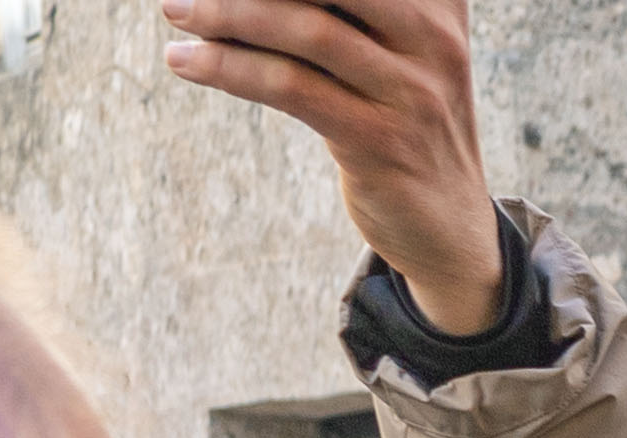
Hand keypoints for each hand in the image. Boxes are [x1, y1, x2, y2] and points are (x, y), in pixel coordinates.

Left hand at [163, 0, 501, 331]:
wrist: (449, 226)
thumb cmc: (403, 122)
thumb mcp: (400, 51)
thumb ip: (352, 11)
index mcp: (440, 3)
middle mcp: (434, 37)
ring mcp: (411, 91)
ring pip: (304, 29)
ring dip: (225, 14)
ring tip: (177, 11)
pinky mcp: (380, 141)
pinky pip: (291, 87)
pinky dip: (228, 67)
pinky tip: (186, 62)